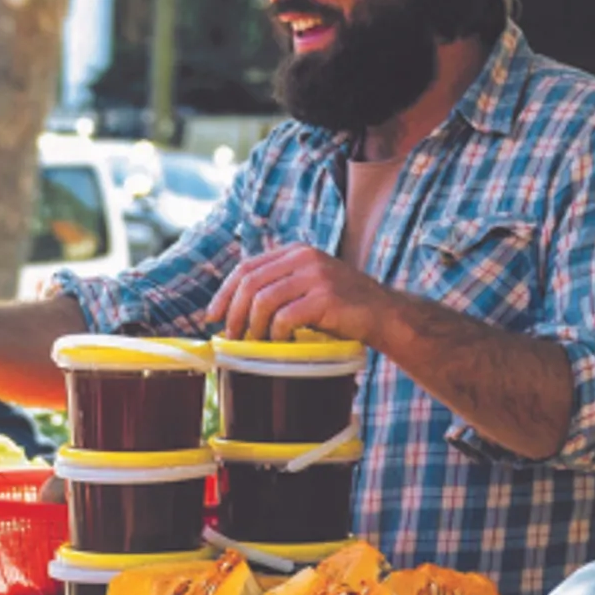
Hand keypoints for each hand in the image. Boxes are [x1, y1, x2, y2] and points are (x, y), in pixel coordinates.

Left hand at [209, 246, 393, 346]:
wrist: (382, 313)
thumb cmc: (339, 307)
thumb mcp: (306, 286)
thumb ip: (277, 287)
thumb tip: (232, 312)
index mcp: (295, 251)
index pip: (246, 268)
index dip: (223, 294)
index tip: (212, 317)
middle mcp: (304, 257)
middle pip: (249, 283)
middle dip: (233, 314)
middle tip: (231, 337)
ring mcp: (316, 275)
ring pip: (263, 301)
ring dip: (253, 327)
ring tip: (255, 343)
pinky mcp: (326, 297)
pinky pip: (285, 317)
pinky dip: (276, 334)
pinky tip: (280, 343)